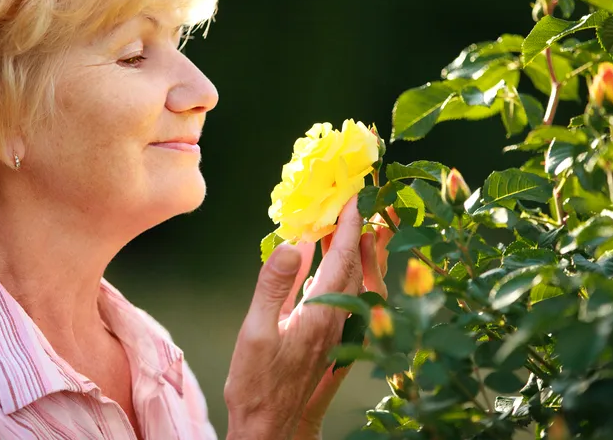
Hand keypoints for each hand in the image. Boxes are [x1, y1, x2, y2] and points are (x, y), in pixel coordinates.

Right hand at [224, 200, 394, 439]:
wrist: (269, 427)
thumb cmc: (257, 384)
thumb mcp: (256, 331)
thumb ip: (273, 285)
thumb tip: (291, 243)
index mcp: (321, 314)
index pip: (342, 258)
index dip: (349, 225)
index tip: (354, 196)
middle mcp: (335, 319)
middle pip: (354, 265)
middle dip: (356, 230)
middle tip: (354, 200)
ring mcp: (333, 330)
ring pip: (349, 279)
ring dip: (348, 249)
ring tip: (339, 223)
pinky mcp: (325, 337)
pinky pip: (338, 293)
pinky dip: (335, 269)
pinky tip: (318, 260)